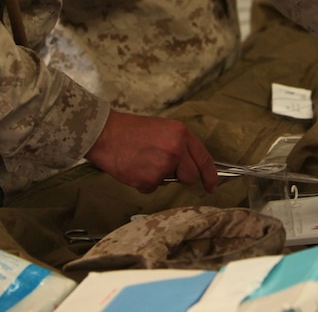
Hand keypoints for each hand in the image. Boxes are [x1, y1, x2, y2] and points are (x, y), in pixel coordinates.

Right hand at [85, 110, 217, 193]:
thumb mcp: (163, 129)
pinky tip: (134, 167)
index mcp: (181, 134)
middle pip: (190, 176)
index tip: (212, 186)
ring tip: (143, 161)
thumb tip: (190, 165)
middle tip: (162, 167)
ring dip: (159, 178)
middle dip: (181, 177)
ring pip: (169, 183)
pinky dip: (143, 182)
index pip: (204, 159)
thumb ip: (179, 145)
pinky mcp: (149, 179)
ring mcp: (163, 165)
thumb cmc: (131, 130)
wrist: (106, 133)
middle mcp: (176, 149)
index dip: (211, 175)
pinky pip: (152, 188)